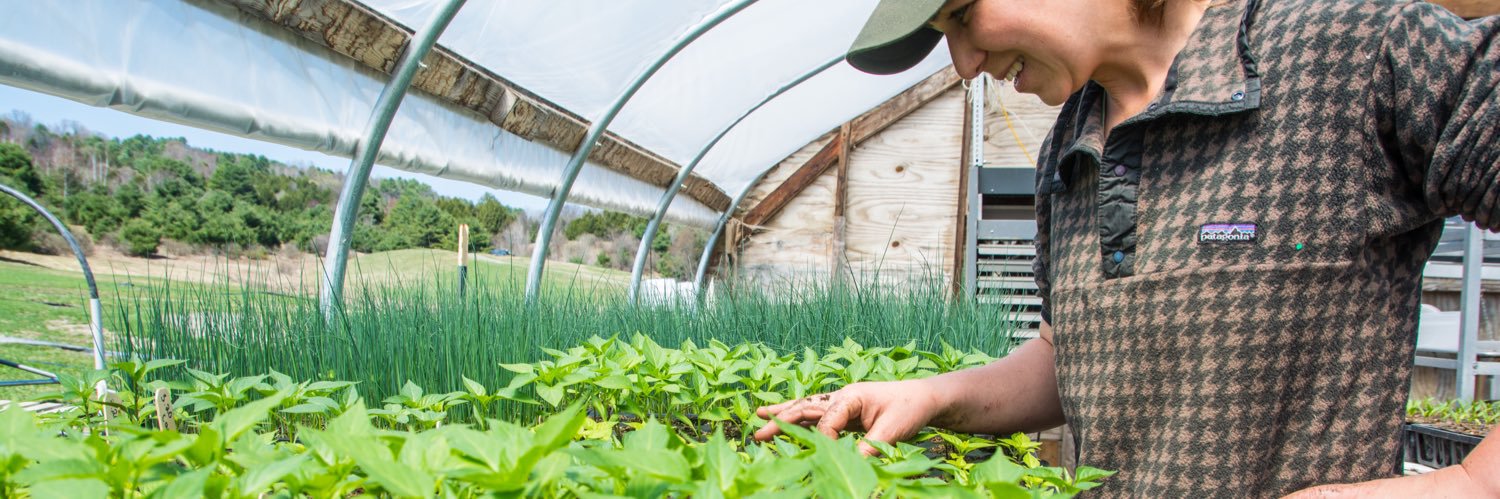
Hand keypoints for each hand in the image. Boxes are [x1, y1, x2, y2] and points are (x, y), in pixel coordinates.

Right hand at [752, 379, 943, 455]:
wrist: (925, 398)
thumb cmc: (910, 409)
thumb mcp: (893, 430)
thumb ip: (871, 446)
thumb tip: (852, 463)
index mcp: (852, 396)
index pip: (827, 419)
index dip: (823, 438)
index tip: (821, 454)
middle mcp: (842, 396)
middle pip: (806, 408)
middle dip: (782, 421)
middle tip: (758, 434)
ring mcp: (842, 402)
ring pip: (807, 408)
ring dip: (784, 414)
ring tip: (759, 416)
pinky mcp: (845, 411)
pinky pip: (817, 414)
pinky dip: (799, 418)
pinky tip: (785, 420)